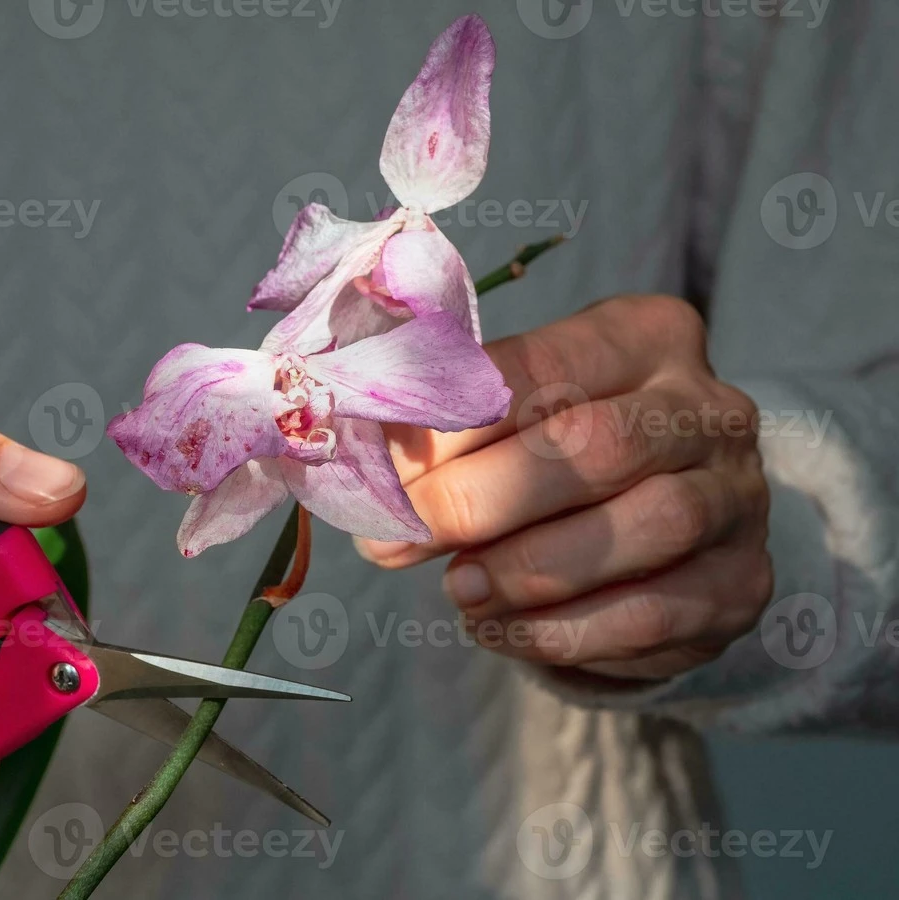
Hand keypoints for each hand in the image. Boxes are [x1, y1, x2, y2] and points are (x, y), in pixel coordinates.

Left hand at [357, 295, 771, 680]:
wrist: (668, 530)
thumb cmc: (566, 453)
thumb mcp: (515, 419)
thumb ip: (451, 435)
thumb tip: (369, 475)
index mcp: (644, 335)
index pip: (542, 367)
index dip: (454, 426)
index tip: (384, 476)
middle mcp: (709, 406)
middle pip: (598, 444)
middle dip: (483, 499)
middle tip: (402, 539)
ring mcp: (739, 496)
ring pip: (643, 529)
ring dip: (529, 570)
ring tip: (458, 591)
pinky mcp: (743, 583)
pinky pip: (652, 614)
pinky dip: (560, 630)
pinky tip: (498, 628)